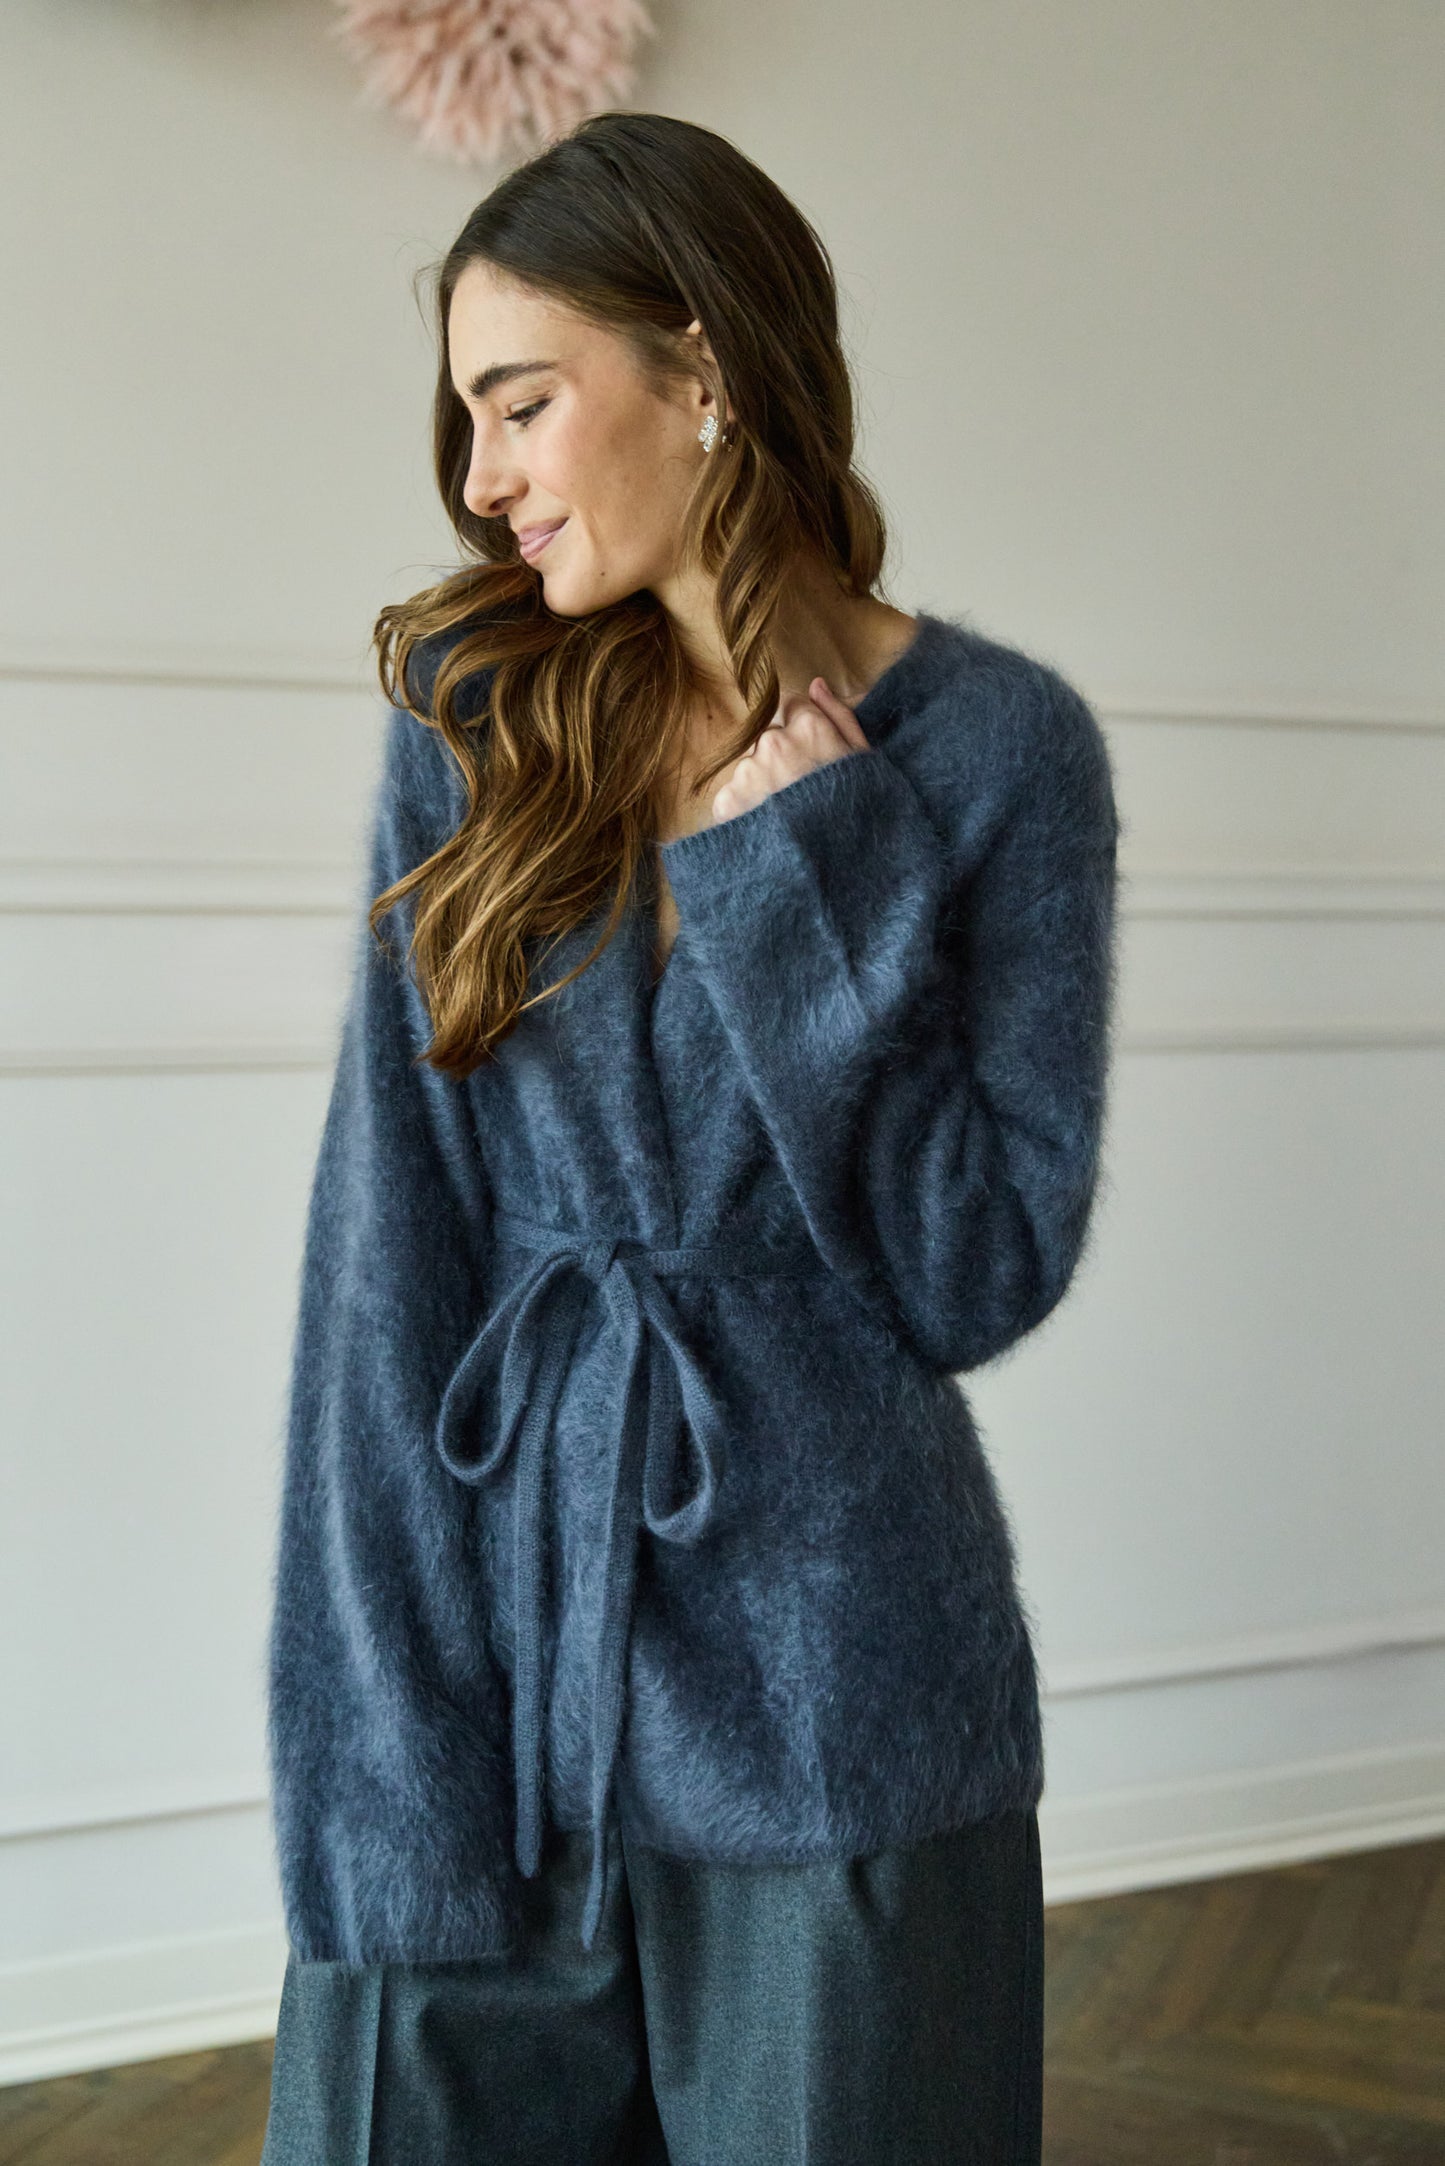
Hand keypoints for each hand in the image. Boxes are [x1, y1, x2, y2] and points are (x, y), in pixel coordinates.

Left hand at [710, 676, 870, 825]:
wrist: (832, 864)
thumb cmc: (855, 810)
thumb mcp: (863, 761)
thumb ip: (839, 716)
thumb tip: (815, 684)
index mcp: (809, 728)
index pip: (789, 704)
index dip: (799, 728)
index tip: (808, 753)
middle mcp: (773, 743)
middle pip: (767, 737)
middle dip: (779, 756)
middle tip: (798, 791)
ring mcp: (748, 773)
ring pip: (750, 766)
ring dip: (761, 783)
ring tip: (785, 815)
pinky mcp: (728, 802)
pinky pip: (732, 795)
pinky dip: (745, 810)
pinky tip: (768, 828)